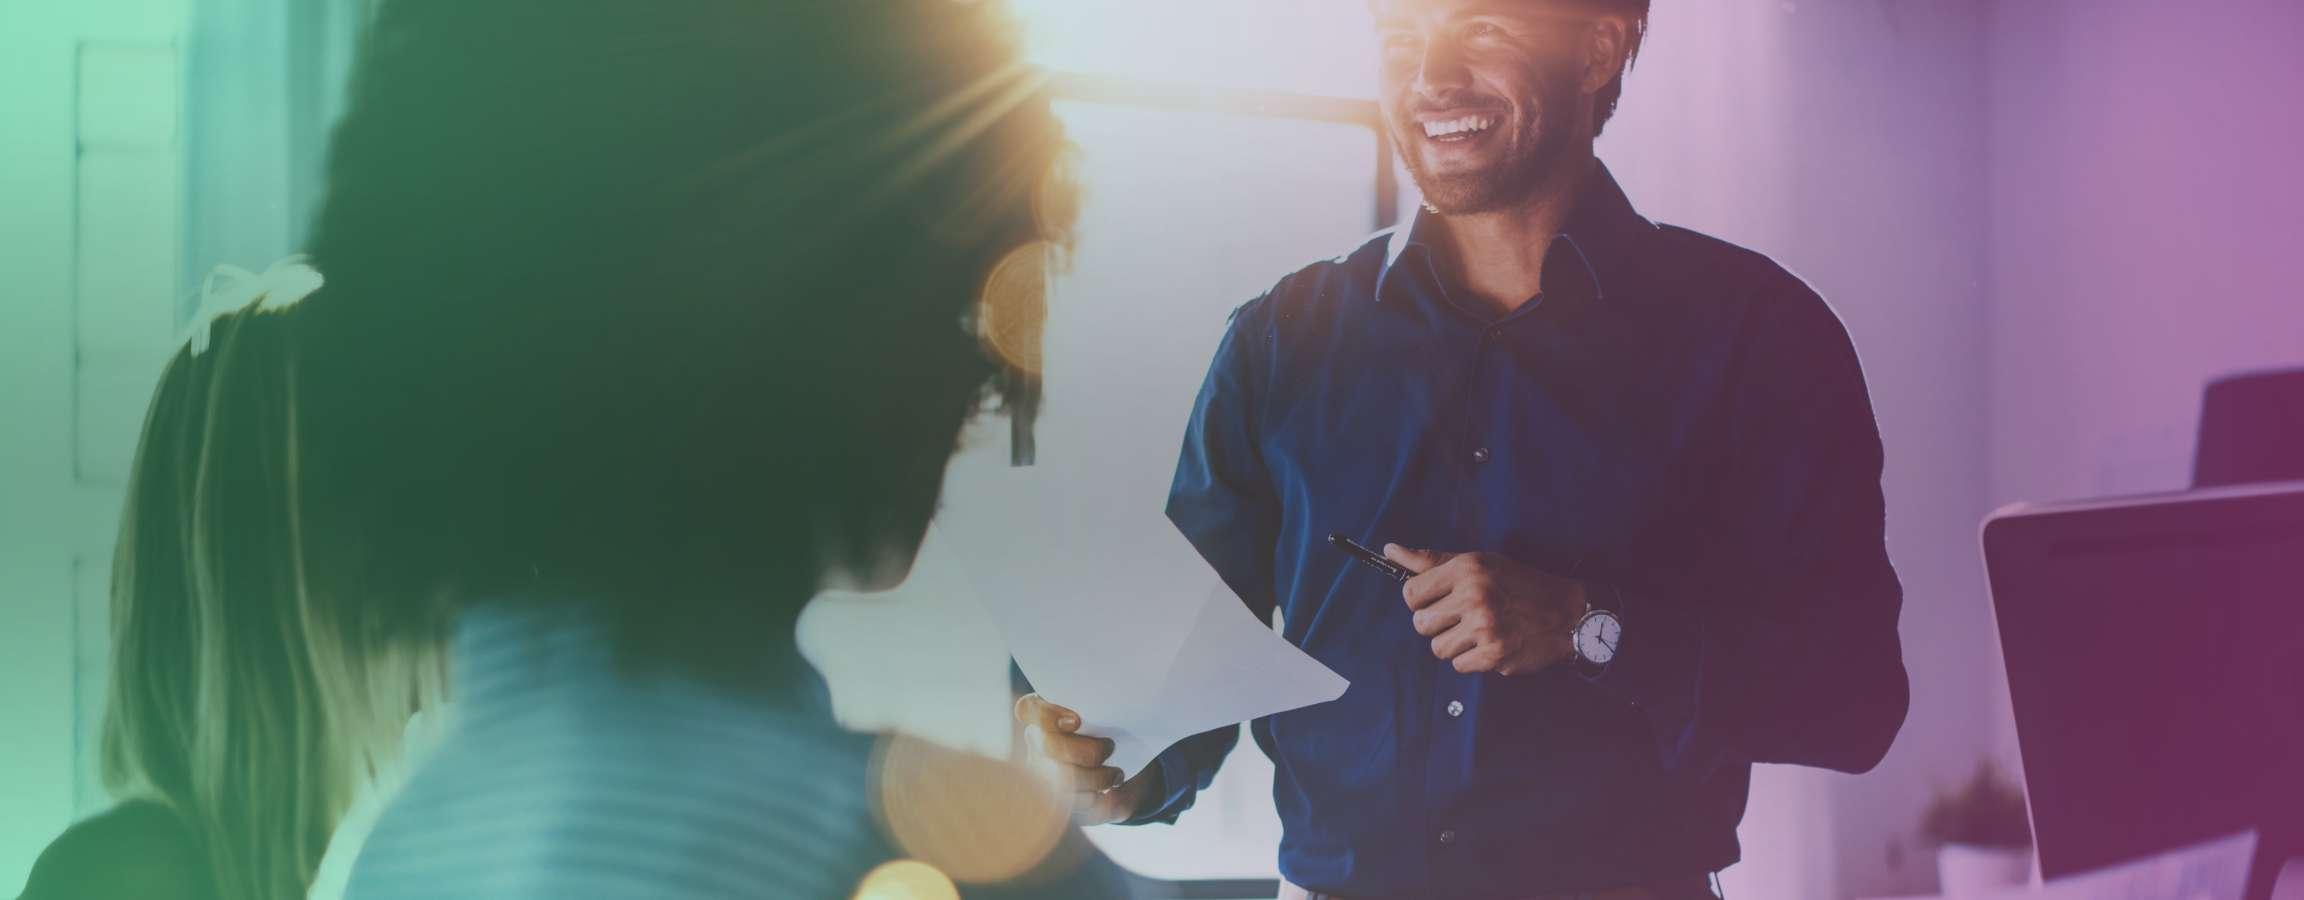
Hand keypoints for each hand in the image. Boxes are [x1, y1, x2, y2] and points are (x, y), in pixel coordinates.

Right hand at [1013, 693, 1162, 824]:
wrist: (1129, 767)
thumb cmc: (1116, 730)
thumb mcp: (1115, 715)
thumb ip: (1107, 713)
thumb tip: (1110, 732)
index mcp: (1045, 714)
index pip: (1027, 710)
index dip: (1047, 716)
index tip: (1076, 721)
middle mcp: (1037, 744)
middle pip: (1049, 748)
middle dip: (1087, 751)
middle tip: (1110, 747)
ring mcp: (1041, 776)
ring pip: (1060, 781)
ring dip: (1096, 779)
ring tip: (1116, 775)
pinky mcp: (1057, 805)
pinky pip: (1074, 808)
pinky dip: (1099, 803)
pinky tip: (1110, 795)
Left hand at [1384, 544, 1588, 675]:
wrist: (1566, 612)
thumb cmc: (1518, 584)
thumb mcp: (1478, 563)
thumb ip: (1431, 561)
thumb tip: (1390, 551)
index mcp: (1467, 569)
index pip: (1411, 594)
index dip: (1420, 601)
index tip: (1437, 600)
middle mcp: (1474, 596)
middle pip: (1420, 624)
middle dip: (1436, 624)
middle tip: (1460, 617)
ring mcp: (1485, 627)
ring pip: (1437, 648)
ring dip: (1454, 644)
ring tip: (1477, 630)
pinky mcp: (1494, 654)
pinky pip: (1458, 665)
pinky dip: (1471, 659)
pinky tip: (1489, 644)